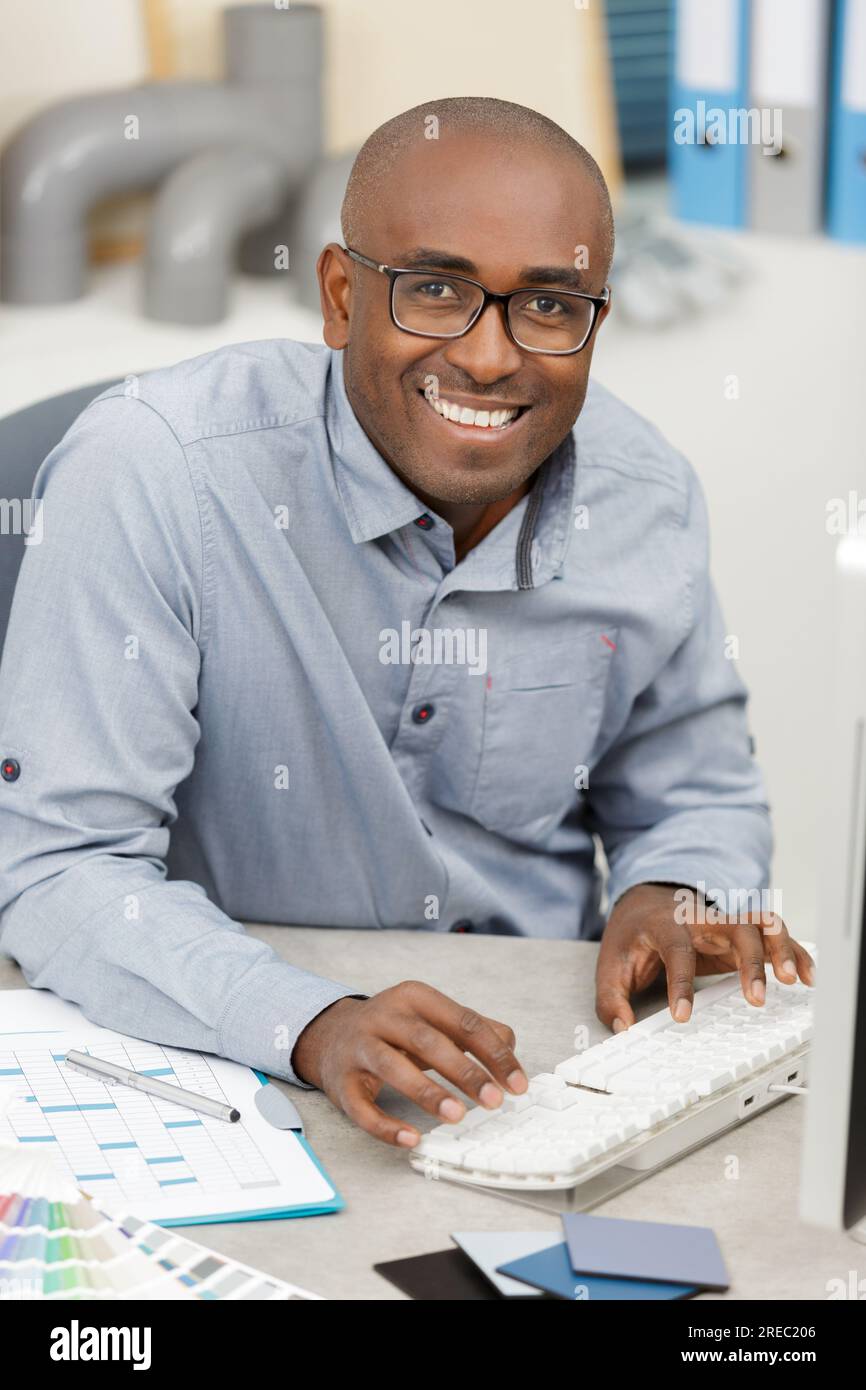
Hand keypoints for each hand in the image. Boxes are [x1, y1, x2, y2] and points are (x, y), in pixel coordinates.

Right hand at [291, 981, 527, 1147]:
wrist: (331, 1035)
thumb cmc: (395, 1030)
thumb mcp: (432, 1018)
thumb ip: (471, 1030)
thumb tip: (510, 1048)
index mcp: (414, 998)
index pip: (463, 1022)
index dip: (494, 1054)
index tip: (517, 1084)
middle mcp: (384, 1017)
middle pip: (428, 1041)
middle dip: (465, 1071)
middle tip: (494, 1100)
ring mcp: (359, 1048)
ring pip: (393, 1068)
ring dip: (427, 1093)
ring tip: (457, 1116)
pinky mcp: (342, 1082)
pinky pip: (362, 1108)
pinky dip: (386, 1126)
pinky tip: (411, 1139)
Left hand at [595, 882, 814, 1031]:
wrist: (646, 900)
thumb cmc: (633, 934)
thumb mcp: (610, 964)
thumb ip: (611, 999)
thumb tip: (623, 1027)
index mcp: (665, 924)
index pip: (676, 950)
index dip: (680, 984)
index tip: (684, 1016)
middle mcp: (700, 918)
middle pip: (734, 927)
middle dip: (750, 961)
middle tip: (756, 998)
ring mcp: (724, 922)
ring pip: (761, 924)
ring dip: (781, 949)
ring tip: (794, 980)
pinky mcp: (739, 932)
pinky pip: (773, 934)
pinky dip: (794, 951)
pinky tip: (807, 975)